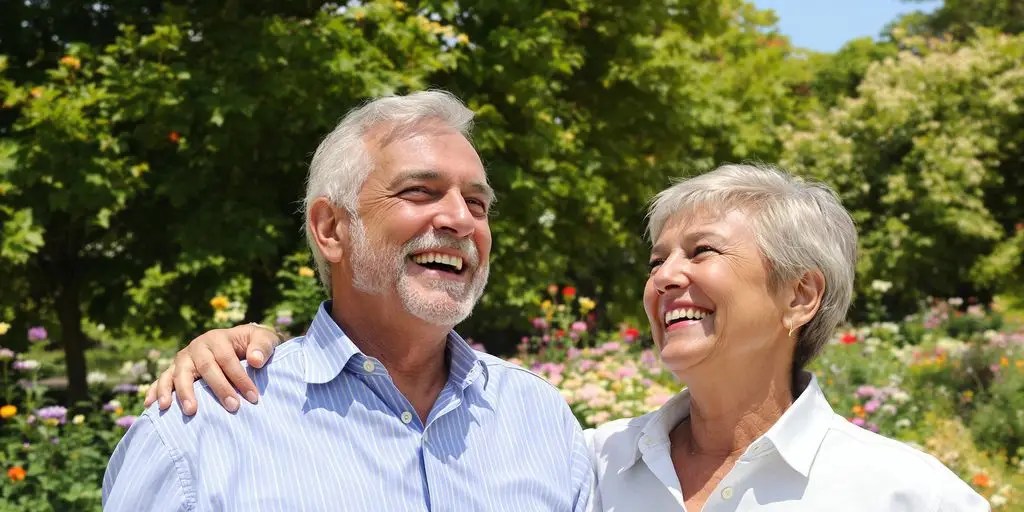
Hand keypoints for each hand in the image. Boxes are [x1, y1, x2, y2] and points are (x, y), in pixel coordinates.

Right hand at [144, 323, 283, 414]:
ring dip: (182, 392)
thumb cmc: (252, 344)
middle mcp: (197, 347)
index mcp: (217, 338)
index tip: (253, 397)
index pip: (228, 359)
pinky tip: (152, 406)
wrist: (238, 341)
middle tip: (232, 407)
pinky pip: (161, 380)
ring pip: (178, 374)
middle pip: (205, 367)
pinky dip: (156, 391)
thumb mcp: (264, 339)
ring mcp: (183, 359)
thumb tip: (255, 360)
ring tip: (190, 411)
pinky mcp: (174, 370)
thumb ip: (262, 347)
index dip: (240, 378)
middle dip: (218, 388)